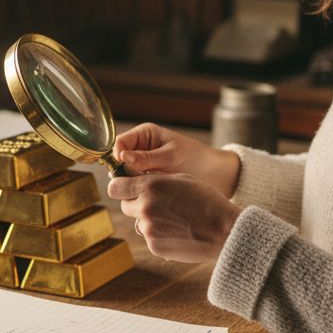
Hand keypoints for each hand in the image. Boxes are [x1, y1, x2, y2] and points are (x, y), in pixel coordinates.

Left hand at [108, 173, 242, 262]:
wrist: (223, 231)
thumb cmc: (206, 201)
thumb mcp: (182, 179)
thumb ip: (155, 179)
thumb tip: (134, 179)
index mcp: (150, 187)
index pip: (115, 187)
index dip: (120, 187)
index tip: (126, 189)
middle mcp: (145, 207)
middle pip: (125, 205)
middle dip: (136, 204)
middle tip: (157, 204)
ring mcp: (148, 229)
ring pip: (138, 222)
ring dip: (149, 220)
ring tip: (174, 219)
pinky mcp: (154, 246)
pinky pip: (149, 237)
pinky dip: (159, 235)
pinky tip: (178, 232)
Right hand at [113, 123, 240, 197]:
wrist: (215, 176)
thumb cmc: (195, 159)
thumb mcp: (170, 157)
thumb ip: (145, 158)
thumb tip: (121, 157)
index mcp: (144, 135)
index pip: (119, 143)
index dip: (117, 156)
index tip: (124, 169)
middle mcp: (139, 149)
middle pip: (118, 161)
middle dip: (124, 173)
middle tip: (136, 182)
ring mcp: (142, 166)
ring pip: (125, 176)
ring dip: (132, 184)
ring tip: (146, 191)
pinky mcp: (147, 181)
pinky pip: (135, 187)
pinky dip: (139, 192)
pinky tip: (148, 197)